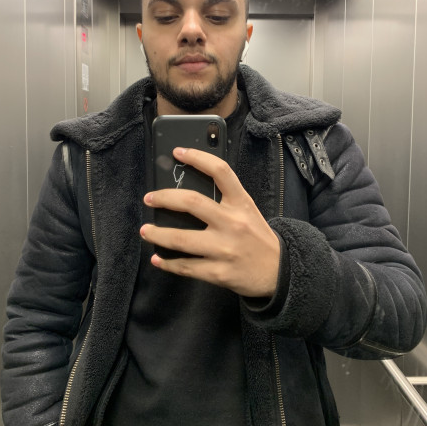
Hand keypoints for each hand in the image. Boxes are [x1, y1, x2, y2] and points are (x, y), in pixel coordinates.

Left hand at [140, 147, 279, 297]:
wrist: (281, 273)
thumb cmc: (257, 238)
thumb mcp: (247, 212)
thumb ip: (225, 200)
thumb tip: (187, 193)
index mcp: (241, 203)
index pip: (220, 171)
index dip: (197, 157)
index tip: (178, 152)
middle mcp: (232, 223)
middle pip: (192, 202)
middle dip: (164, 198)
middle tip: (149, 198)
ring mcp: (225, 249)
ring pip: (182, 239)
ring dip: (158, 234)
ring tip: (145, 231)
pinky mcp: (219, 273)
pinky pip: (186, 267)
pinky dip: (168, 263)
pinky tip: (158, 259)